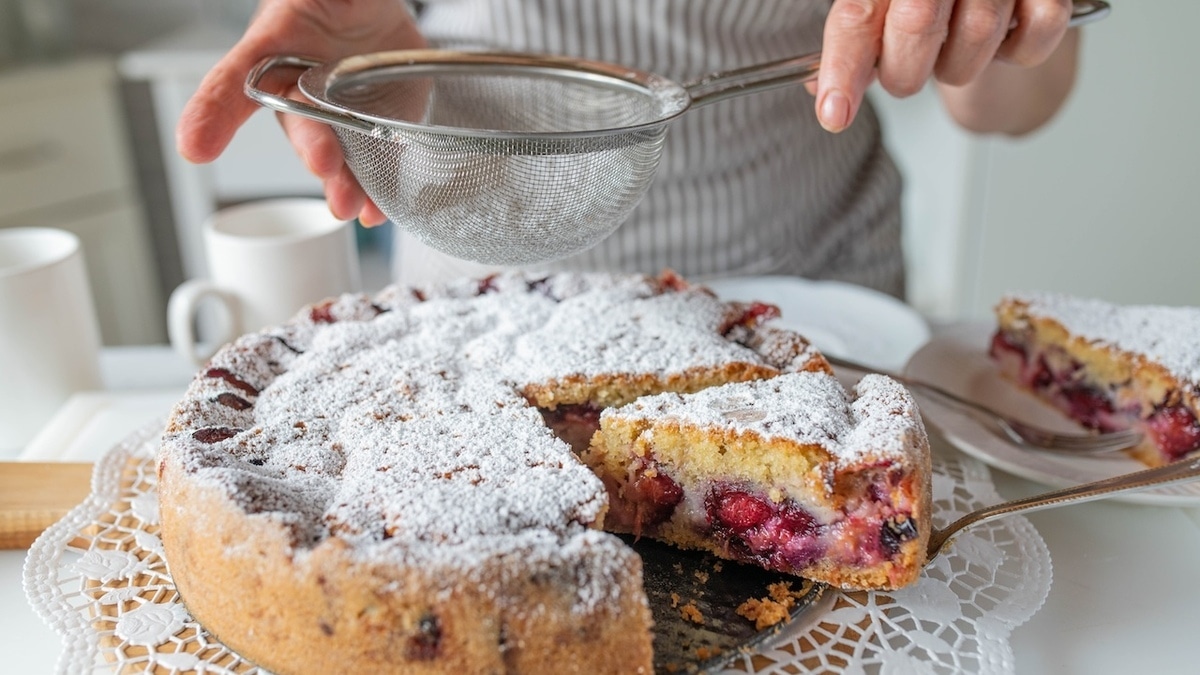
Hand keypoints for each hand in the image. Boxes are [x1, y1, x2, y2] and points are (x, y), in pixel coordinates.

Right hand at [176, 0, 425, 224]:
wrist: (374, 19)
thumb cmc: (332, 4)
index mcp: (273, 51)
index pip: (233, 82)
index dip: (212, 114)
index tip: (195, 147)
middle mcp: (298, 93)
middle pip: (297, 125)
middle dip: (310, 146)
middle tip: (322, 161)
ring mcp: (334, 119)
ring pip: (333, 155)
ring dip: (340, 183)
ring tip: (348, 204)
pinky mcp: (370, 136)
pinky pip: (371, 167)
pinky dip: (373, 192)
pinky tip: (373, 211)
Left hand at [813, 0, 1073, 131]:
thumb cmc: (934, 0)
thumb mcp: (882, 11)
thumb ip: (854, 43)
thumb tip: (823, 93)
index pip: (857, 14)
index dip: (844, 66)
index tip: (835, 113)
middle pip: (917, 22)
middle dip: (906, 71)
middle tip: (906, 74)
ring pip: (979, 33)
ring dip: (959, 66)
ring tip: (956, 48)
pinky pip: (1034, 37)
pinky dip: (1016, 54)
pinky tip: (1002, 39)